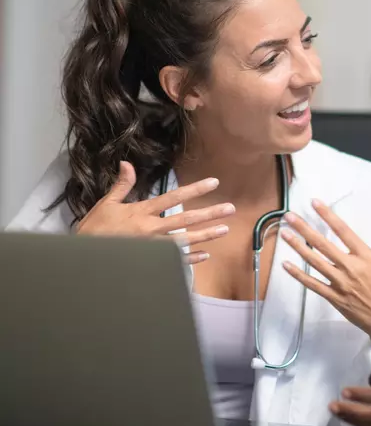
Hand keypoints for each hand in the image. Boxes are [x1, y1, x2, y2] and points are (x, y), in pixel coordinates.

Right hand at [76, 161, 235, 263]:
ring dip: (206, 235)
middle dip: (209, 213)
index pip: (173, 197)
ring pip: (186, 240)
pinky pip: (176, 260)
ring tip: (224, 230)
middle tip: (230, 209)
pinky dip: (191, 258)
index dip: (194, 190)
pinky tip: (206, 254)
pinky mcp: (152, 262)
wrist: (84, 258)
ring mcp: (153, 247)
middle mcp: (152, 229)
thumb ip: (121, 185)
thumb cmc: (94, 230)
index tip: (213, 183)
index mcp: (142, 212)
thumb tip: (126, 164)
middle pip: (186, 219)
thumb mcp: (106, 204)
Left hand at [281, 200, 370, 355]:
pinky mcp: (334, 297)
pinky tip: (286, 266)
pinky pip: (312, 285)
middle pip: (323, 244)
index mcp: (365, 257)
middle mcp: (349, 267)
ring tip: (284, 234)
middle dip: (305, 228)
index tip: (315, 203)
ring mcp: (340, 283)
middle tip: (289, 216)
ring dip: (298, 247)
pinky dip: (299, 276)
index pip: (343, 231)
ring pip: (314, 262)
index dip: (328, 215)